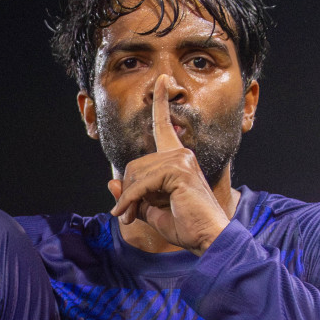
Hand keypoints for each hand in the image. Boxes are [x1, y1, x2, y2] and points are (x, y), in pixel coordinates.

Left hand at [108, 74, 231, 253]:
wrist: (208, 239)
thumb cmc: (185, 226)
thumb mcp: (151, 209)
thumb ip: (133, 195)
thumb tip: (111, 181)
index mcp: (176, 158)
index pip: (164, 125)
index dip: (160, 102)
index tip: (161, 80)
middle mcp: (181, 153)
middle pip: (133, 165)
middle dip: (127, 192)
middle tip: (128, 214)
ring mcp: (182, 159)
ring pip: (135, 174)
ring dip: (129, 200)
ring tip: (133, 217)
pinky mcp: (179, 171)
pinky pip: (141, 183)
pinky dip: (130, 200)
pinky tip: (129, 215)